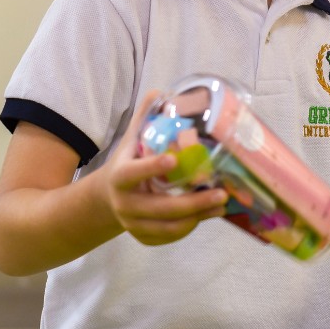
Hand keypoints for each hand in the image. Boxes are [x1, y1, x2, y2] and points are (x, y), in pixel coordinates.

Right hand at [100, 92, 228, 245]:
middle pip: (161, 208)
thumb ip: (144, 118)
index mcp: (120, 176)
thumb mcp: (131, 141)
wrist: (107, 198)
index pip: (134, 173)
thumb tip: (160, 91)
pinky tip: (208, 215)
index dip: (152, 167)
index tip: (174, 160)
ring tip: (221, 204)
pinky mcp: (143, 237)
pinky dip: (190, 227)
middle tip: (221, 193)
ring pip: (169, 226)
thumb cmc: (127, 163)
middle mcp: (124, 203)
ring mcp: (132, 224)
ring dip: (198, 217)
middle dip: (194, 203)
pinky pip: (169, 236)